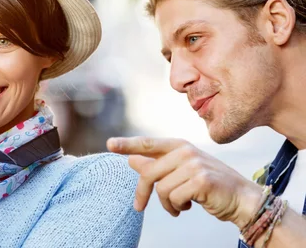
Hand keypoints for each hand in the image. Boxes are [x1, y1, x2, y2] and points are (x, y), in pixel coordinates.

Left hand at [107, 137, 261, 228]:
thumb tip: (131, 159)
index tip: (109, 144)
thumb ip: (157, 165)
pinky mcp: (200, 180)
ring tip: (178, 206)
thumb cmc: (210, 186)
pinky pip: (174, 198)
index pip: (148, 143)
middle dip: (142, 193)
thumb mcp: (181, 172)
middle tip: (138, 207)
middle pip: (149, 173)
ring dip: (166, 204)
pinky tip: (188, 207)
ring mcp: (194, 164)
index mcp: (179, 145)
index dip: (128, 144)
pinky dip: (176, 208)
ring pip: (160, 188)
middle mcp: (186, 151)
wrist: (242, 199)